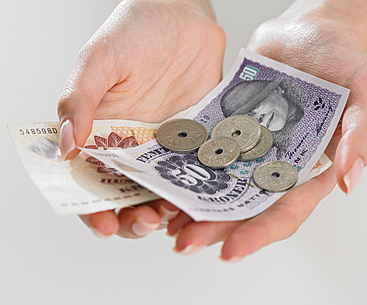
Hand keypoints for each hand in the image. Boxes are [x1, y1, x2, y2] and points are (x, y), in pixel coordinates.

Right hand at [57, 0, 224, 236]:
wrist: (181, 16)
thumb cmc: (134, 31)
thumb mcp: (98, 61)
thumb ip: (79, 102)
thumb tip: (64, 147)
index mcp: (100, 132)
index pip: (90, 182)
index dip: (93, 209)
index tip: (105, 224)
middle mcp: (131, 145)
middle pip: (127, 196)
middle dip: (133, 218)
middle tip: (143, 221)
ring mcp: (164, 145)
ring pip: (161, 191)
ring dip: (164, 209)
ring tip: (170, 213)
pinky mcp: (193, 138)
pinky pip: (194, 171)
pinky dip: (195, 189)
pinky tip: (200, 197)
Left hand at [166, 0, 366, 260]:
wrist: (307, 34)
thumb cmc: (341, 60)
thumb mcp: (362, 90)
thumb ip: (360, 132)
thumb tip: (351, 178)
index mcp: (308, 168)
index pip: (284, 211)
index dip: (257, 233)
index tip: (229, 251)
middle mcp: (275, 164)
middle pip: (243, 206)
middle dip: (213, 226)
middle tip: (184, 242)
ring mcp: (249, 148)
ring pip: (219, 184)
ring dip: (194, 205)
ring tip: (166, 221)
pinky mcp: (229, 128)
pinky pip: (206, 152)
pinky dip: (187, 168)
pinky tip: (166, 180)